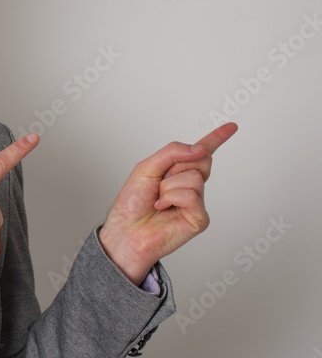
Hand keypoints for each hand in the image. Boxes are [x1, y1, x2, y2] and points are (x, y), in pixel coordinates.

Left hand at [99, 123, 238, 284]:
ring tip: (159, 199)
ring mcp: (197, 201)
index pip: (201, 152)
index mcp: (177, 171)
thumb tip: (200, 148)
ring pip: (195, 177)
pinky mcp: (199, 217)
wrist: (126, 231)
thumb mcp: (146, 168)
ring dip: (169, 186)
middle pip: (201, 159)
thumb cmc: (132, 203)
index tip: (231, 126)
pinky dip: (172, 198)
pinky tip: (163, 208)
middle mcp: (191, 185)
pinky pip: (192, 196)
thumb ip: (172, 152)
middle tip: (160, 183)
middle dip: (176, 166)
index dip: (217, 138)